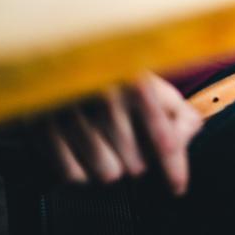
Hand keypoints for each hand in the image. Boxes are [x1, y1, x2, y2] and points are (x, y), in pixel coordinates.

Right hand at [29, 72, 203, 195]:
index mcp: (138, 81)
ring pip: (108, 173)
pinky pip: (74, 175)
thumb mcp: (149, 78)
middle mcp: (108, 97)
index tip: (177, 186)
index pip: (164, 139)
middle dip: (137, 159)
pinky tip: (82, 150)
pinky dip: (81, 169)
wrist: (54, 49)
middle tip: (125, 140)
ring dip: (110, 165)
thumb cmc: (109, 68)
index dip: (174, 169)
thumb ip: (176, 107)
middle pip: (137, 164)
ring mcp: (74, 113)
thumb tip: (189, 135)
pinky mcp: (45, 127)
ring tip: (104, 144)